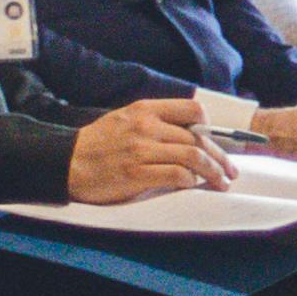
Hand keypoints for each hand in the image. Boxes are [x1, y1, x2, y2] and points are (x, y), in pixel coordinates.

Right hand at [67, 96, 224, 204]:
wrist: (66, 164)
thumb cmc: (96, 145)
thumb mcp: (124, 120)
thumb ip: (154, 122)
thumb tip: (189, 134)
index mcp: (144, 110)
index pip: (192, 110)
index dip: (210, 126)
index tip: (214, 141)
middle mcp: (145, 126)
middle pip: (198, 138)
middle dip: (220, 157)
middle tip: (230, 171)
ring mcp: (140, 150)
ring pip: (193, 156)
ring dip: (213, 171)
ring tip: (221, 182)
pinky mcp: (136, 173)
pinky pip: (177, 175)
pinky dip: (191, 181)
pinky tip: (193, 185)